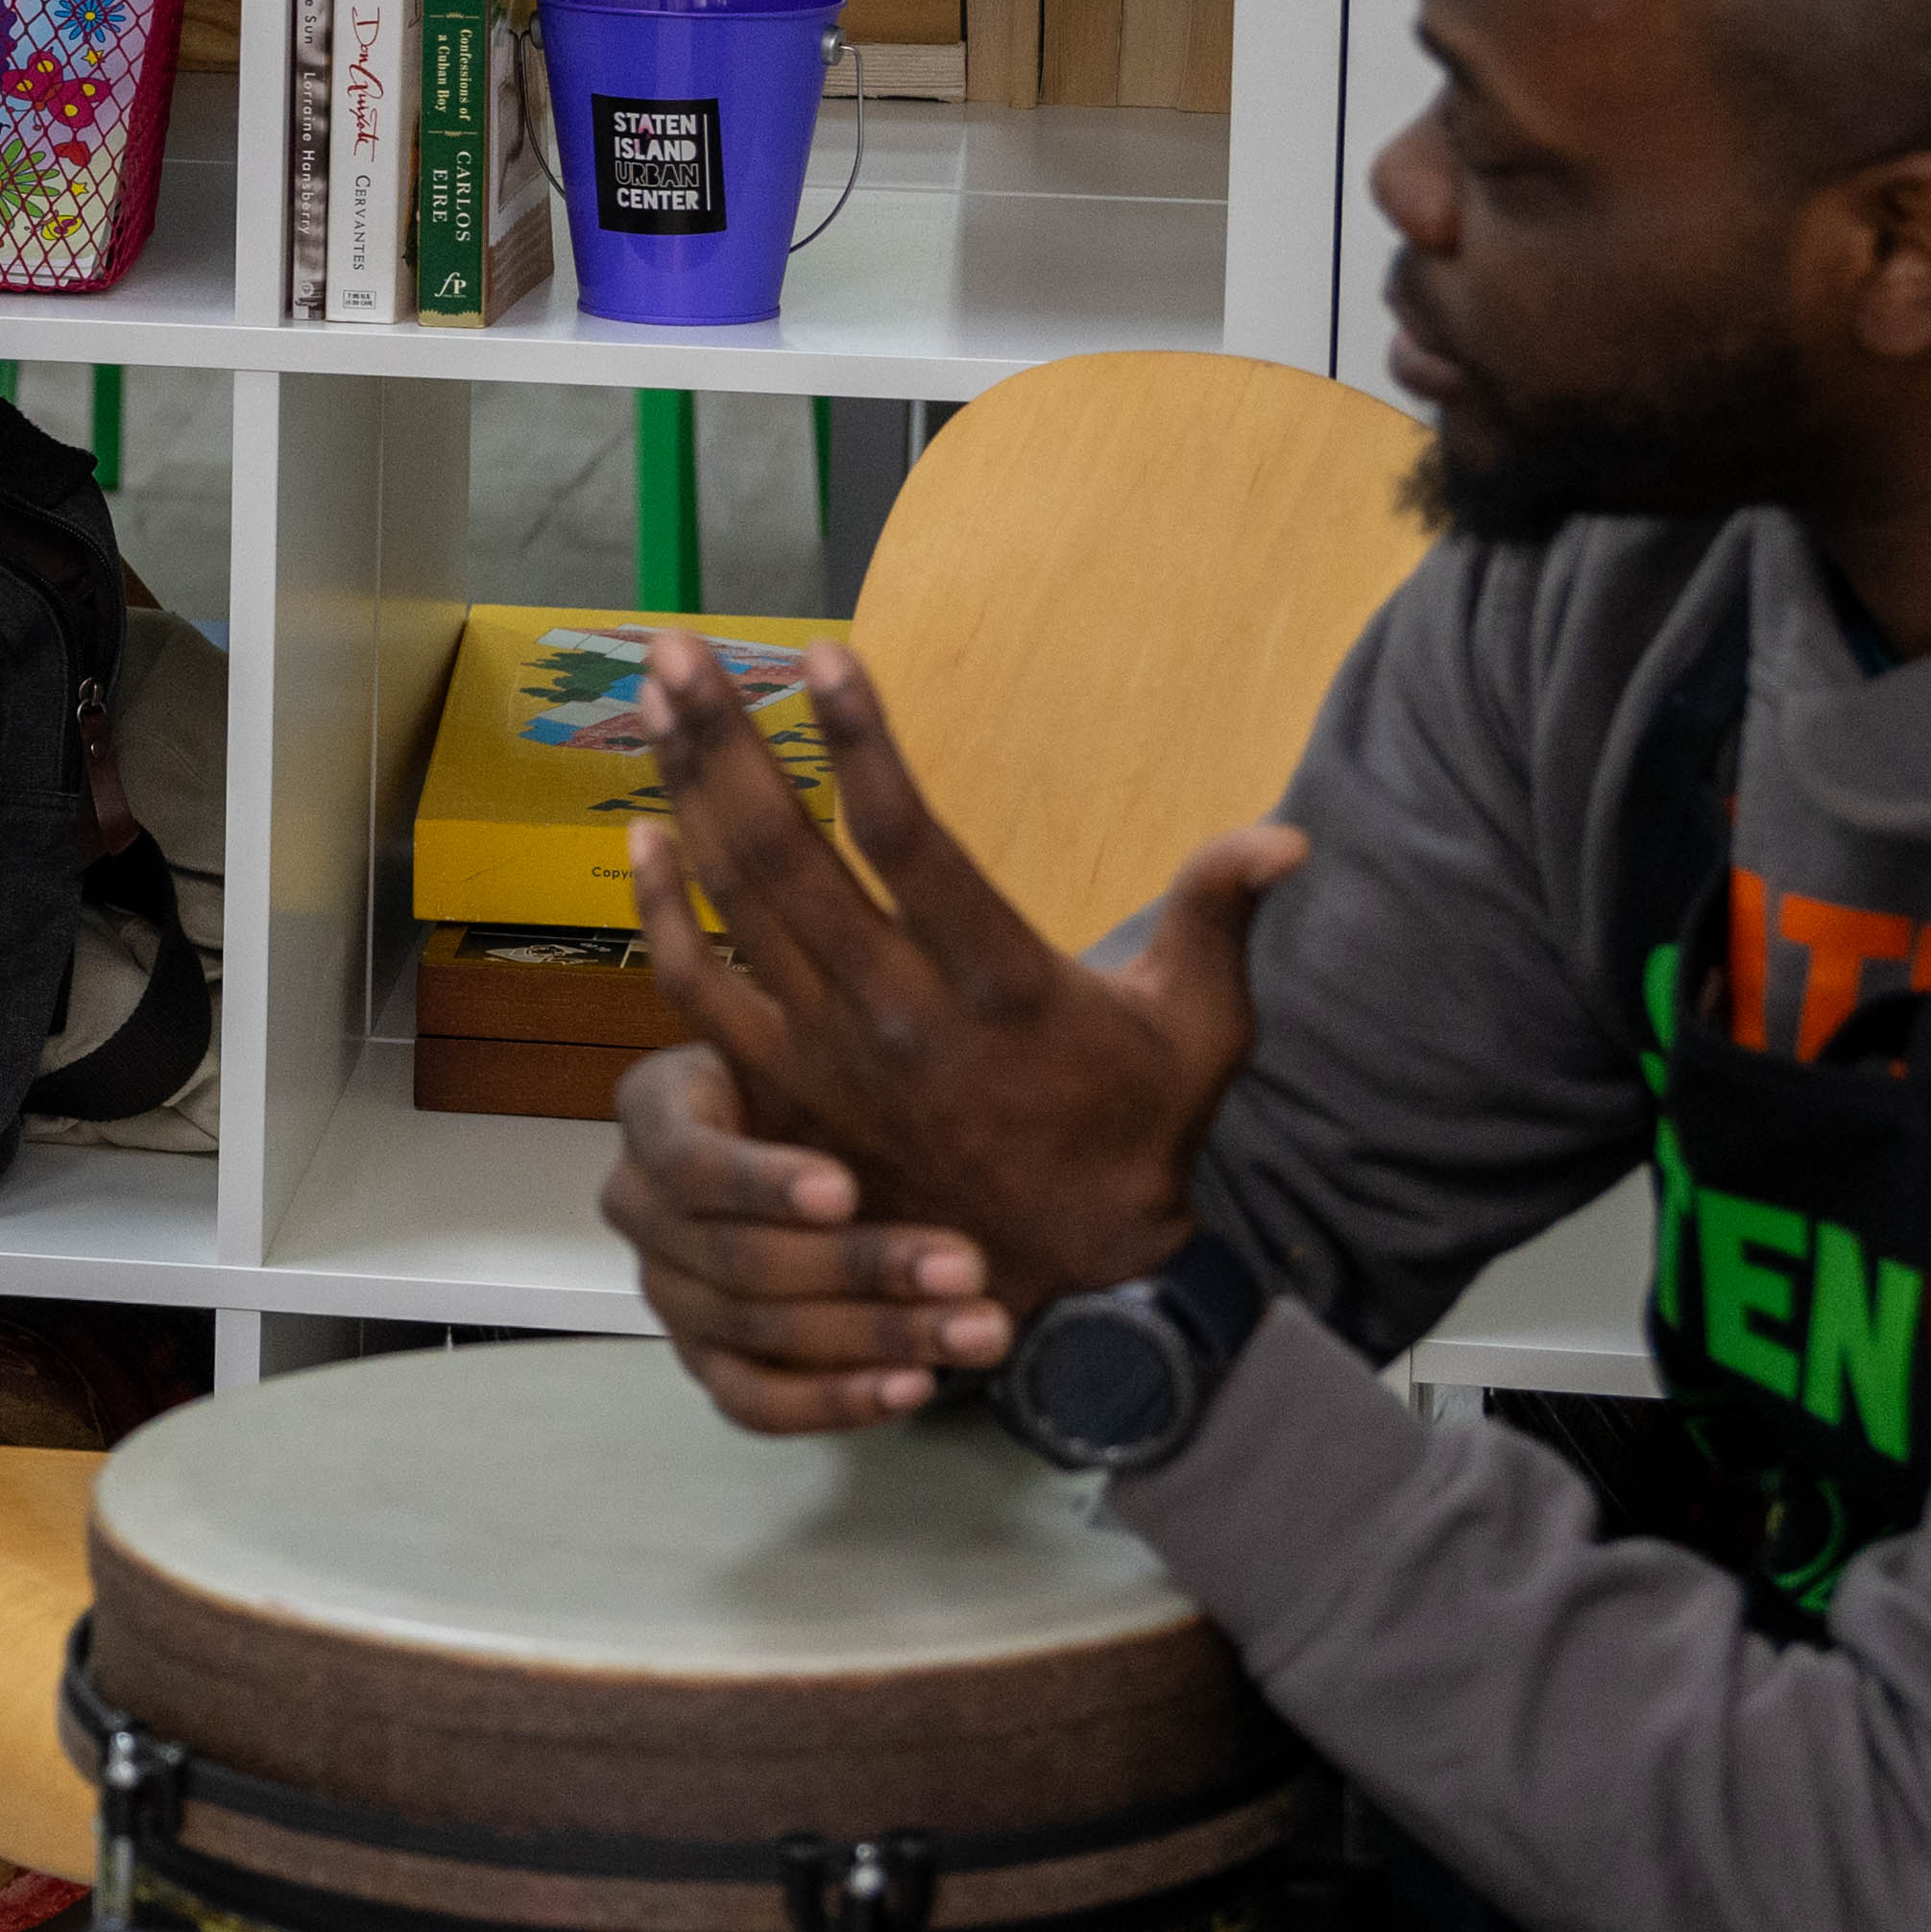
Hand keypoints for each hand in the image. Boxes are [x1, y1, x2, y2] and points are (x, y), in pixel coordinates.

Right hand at [607, 1043, 1020, 1432]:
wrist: (851, 1144)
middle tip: (966, 1264)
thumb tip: (823, 953)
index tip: (846, 1188)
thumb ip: (835, 1023)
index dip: (762, 1182)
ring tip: (978, 1329)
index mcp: (654, 1110)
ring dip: (873, 1336)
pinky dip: (832, 1401)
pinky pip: (751, 1401)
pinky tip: (913, 1386)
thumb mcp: (825, 1035)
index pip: (688, 1159)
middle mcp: (639, 1204)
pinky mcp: (704, 1359)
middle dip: (858, 1267)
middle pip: (733, 1258)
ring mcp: (665, 1291)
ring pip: (755, 1332)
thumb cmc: (843, 1079)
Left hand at [608, 628, 1288, 1355]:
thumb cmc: (1137, 1136)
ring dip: (685, 792)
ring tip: (655, 698)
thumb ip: (1219, 919)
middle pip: (784, 852)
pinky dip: (659, 912)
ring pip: (732, 902)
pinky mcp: (781, 1091)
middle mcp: (894, 1011)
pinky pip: (696, 991)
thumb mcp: (1204, 1033)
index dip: (858, 740)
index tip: (820, 654)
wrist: (1069, 1282)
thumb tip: (1288, 833)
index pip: (907, 837)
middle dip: (725, 740)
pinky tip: (642, 834)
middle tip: (679, 649)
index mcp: (998, 983)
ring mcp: (824, 1053)